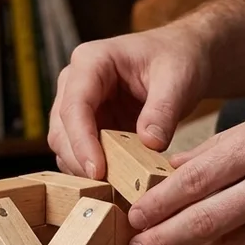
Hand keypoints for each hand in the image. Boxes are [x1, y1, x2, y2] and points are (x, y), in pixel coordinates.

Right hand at [49, 24, 210, 179]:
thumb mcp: (177, 79)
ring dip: (83, 167)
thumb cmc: (176, 59)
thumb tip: (150, 143)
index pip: (75, 105)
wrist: (182, 56)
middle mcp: (76, 82)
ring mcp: (79, 105)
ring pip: (65, 144)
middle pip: (62, 129)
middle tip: (106, 187)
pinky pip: (79, 152)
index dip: (81, 140)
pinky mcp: (88, 125)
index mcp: (91, 61)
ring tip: (112, 187)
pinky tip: (113, 182)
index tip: (97, 170)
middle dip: (80, 160)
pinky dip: (91, 169)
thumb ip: (163, 110)